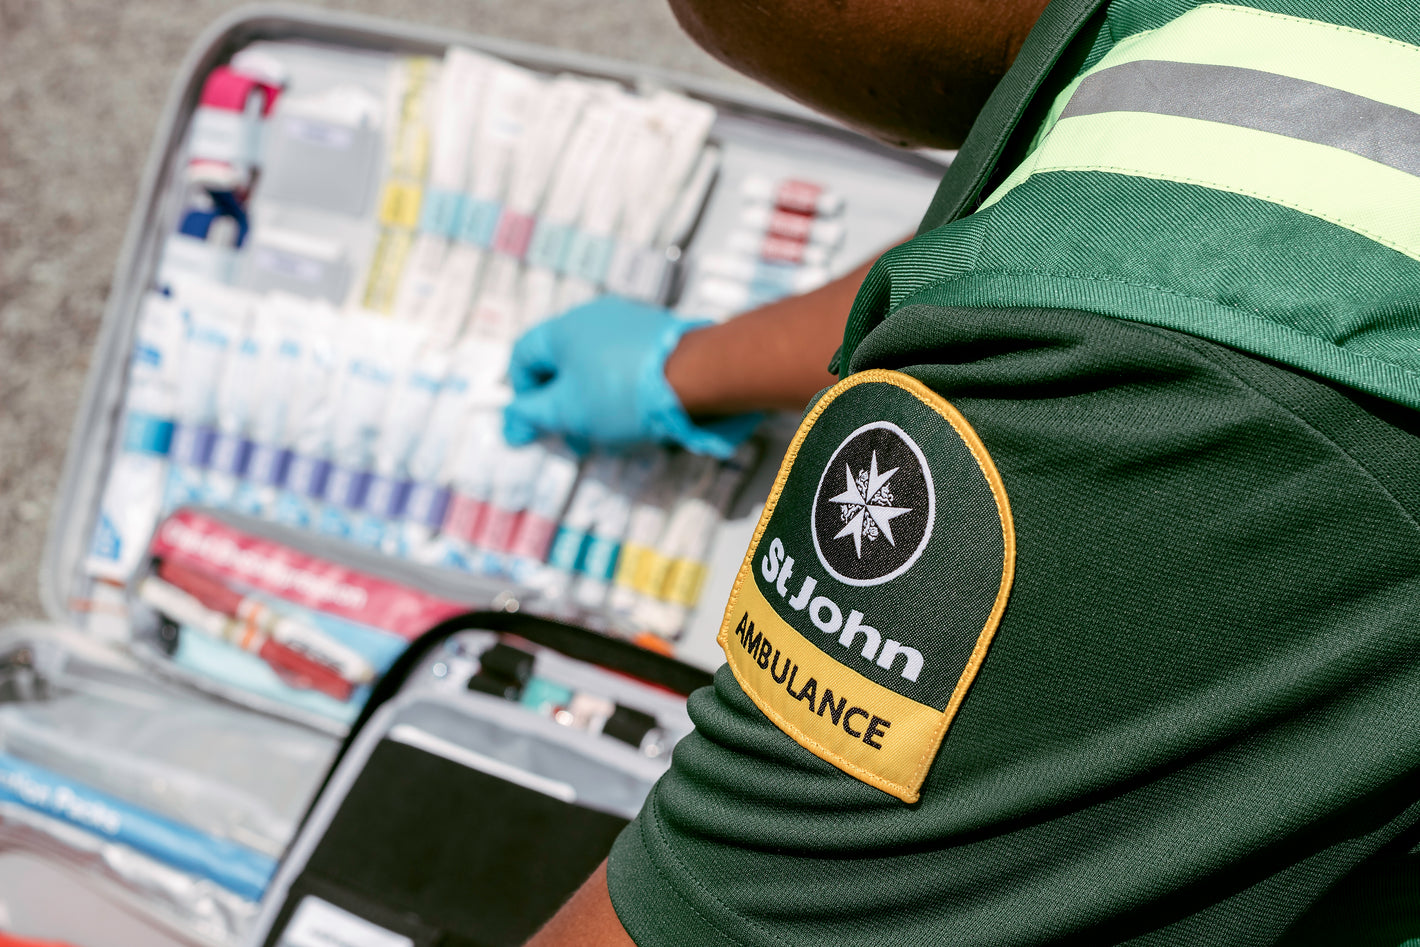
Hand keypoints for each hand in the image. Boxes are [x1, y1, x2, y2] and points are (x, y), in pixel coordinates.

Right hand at [502, 297, 758, 456]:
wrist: (697, 374)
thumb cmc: (621, 392)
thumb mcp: (567, 411)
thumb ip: (534, 415)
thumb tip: (513, 422)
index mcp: (564, 327)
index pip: (525, 356)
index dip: (524, 394)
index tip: (537, 425)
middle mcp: (595, 317)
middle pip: (564, 364)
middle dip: (564, 406)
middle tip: (576, 439)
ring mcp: (632, 323)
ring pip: (598, 369)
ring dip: (596, 404)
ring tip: (612, 435)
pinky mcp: (661, 337)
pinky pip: (629, 367)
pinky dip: (625, 394)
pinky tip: (641, 420)